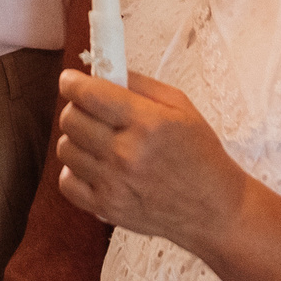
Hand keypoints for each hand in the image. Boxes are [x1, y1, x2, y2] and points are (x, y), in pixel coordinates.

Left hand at [55, 69, 249, 259]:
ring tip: (98, 140)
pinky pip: (66, 182)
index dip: (72, 82)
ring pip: (65, 149)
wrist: (215, 210)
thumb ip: (140, 84)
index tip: (71, 80)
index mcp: (147, 123)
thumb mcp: (181, 107)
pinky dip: (75, 171)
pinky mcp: (107, 208)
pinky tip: (95, 166)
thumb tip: (104, 70)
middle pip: (71, 119)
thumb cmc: (201, 155)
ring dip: (77, 139)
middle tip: (92, 110)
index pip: (88, 94)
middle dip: (76, 108)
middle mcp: (126, 154)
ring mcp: (114, 184)